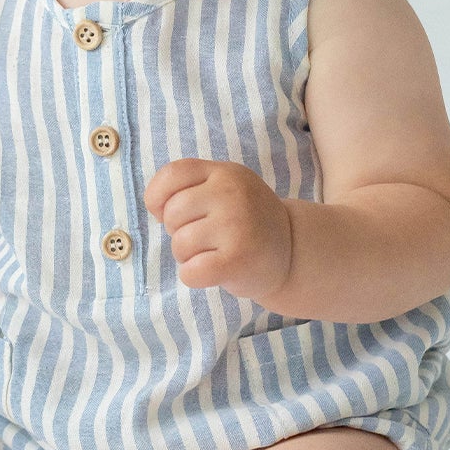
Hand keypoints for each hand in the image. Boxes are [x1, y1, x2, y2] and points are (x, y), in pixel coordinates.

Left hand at [144, 157, 292, 303]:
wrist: (294, 252)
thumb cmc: (245, 222)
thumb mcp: (226, 189)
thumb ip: (191, 188)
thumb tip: (155, 207)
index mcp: (225, 173)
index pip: (172, 175)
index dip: (158, 197)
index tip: (169, 212)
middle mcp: (232, 193)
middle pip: (172, 214)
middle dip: (178, 232)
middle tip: (205, 238)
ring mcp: (236, 225)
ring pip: (179, 244)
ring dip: (188, 256)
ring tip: (214, 253)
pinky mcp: (238, 259)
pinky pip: (190, 272)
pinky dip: (193, 277)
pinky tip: (214, 272)